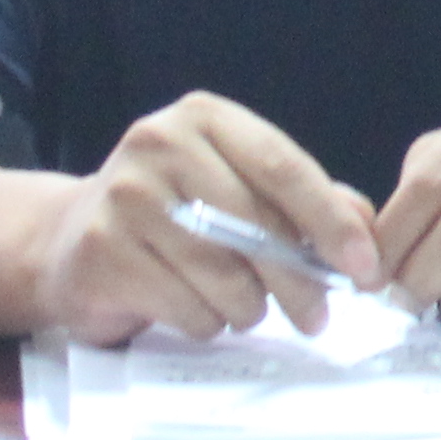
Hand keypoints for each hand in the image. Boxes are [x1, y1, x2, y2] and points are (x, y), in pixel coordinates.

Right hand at [31, 92, 379, 344]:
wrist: (74, 239)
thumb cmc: (176, 212)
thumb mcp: (241, 188)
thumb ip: (307, 202)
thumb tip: (364, 229)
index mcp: (205, 118)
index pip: (283, 167)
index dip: (331, 221)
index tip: (366, 266)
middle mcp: (160, 144)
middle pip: (257, 226)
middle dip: (301, 281)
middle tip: (319, 315)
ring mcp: (125, 195)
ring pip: (225, 275)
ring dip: (249, 307)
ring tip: (246, 308)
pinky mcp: (103, 250)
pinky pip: (187, 307)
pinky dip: (207, 321)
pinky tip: (197, 310)